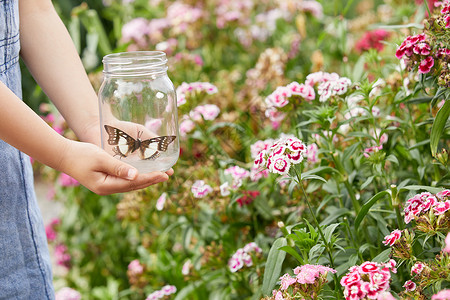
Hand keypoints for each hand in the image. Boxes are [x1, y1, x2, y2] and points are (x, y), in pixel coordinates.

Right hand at [58, 139, 172, 194]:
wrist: (64, 156)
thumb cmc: (81, 155)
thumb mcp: (101, 158)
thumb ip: (118, 167)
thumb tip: (135, 175)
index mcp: (106, 186)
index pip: (134, 183)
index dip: (150, 178)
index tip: (164, 174)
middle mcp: (108, 189)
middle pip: (135, 186)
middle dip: (152, 180)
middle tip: (169, 175)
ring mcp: (106, 187)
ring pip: (131, 185)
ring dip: (146, 180)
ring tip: (161, 175)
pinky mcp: (106, 182)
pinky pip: (126, 182)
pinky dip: (138, 178)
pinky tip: (146, 174)